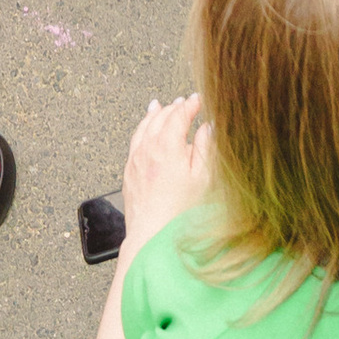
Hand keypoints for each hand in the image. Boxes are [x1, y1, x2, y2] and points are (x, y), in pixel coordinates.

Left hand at [120, 94, 213, 247]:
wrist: (151, 237)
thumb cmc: (180, 213)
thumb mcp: (203, 179)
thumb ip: (206, 148)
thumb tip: (208, 127)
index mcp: (168, 145)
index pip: (180, 115)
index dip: (191, 105)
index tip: (198, 100)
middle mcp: (149, 147)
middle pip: (161, 117)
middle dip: (175, 107)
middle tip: (185, 102)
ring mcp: (136, 159)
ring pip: (145, 126)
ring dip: (155, 114)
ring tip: (160, 106)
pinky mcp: (129, 171)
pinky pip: (134, 140)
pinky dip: (141, 128)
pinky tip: (144, 129)